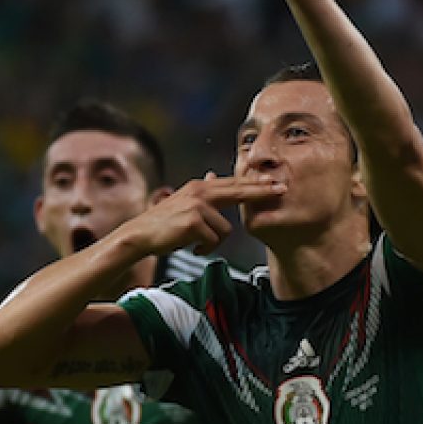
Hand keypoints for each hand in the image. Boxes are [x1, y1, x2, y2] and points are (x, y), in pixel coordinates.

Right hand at [120, 173, 283, 255]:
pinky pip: (213, 240)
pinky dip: (205, 248)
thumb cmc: (162, 223)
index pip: (233, 184)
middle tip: (282, 190)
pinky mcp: (194, 222)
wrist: (140, 235)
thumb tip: (212, 175)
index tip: (274, 182)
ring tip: (197, 244)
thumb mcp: (183, 201)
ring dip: (213, 241)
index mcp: (199, 187)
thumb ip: (202, 191)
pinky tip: (193, 248)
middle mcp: (200, 192)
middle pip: (239, 192)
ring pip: (225, 230)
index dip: (255, 183)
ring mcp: (197, 206)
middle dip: (262, 192)